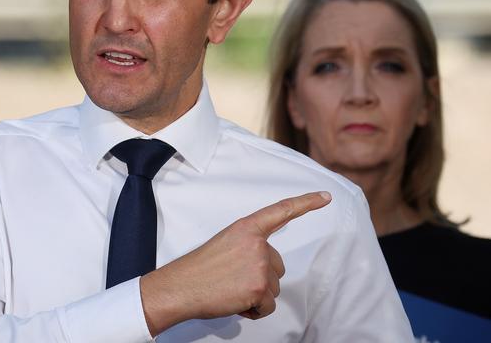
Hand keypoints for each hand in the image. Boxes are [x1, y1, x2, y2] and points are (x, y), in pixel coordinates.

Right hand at [140, 191, 331, 335]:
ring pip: (273, 288)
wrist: (181, 286)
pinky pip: (268, 306)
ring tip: (231, 289)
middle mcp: (257, 243)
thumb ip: (249, 246)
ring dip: (256, 295)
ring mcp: (260, 265)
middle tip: (232, 279)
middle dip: (260, 278)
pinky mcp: (260, 287)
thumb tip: (266, 265)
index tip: (325, 196)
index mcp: (247, 228)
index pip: (281, 211)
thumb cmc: (200, 268)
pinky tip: (235, 302)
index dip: (306, 203)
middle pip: (278, 266)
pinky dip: (254, 310)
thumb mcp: (226, 244)